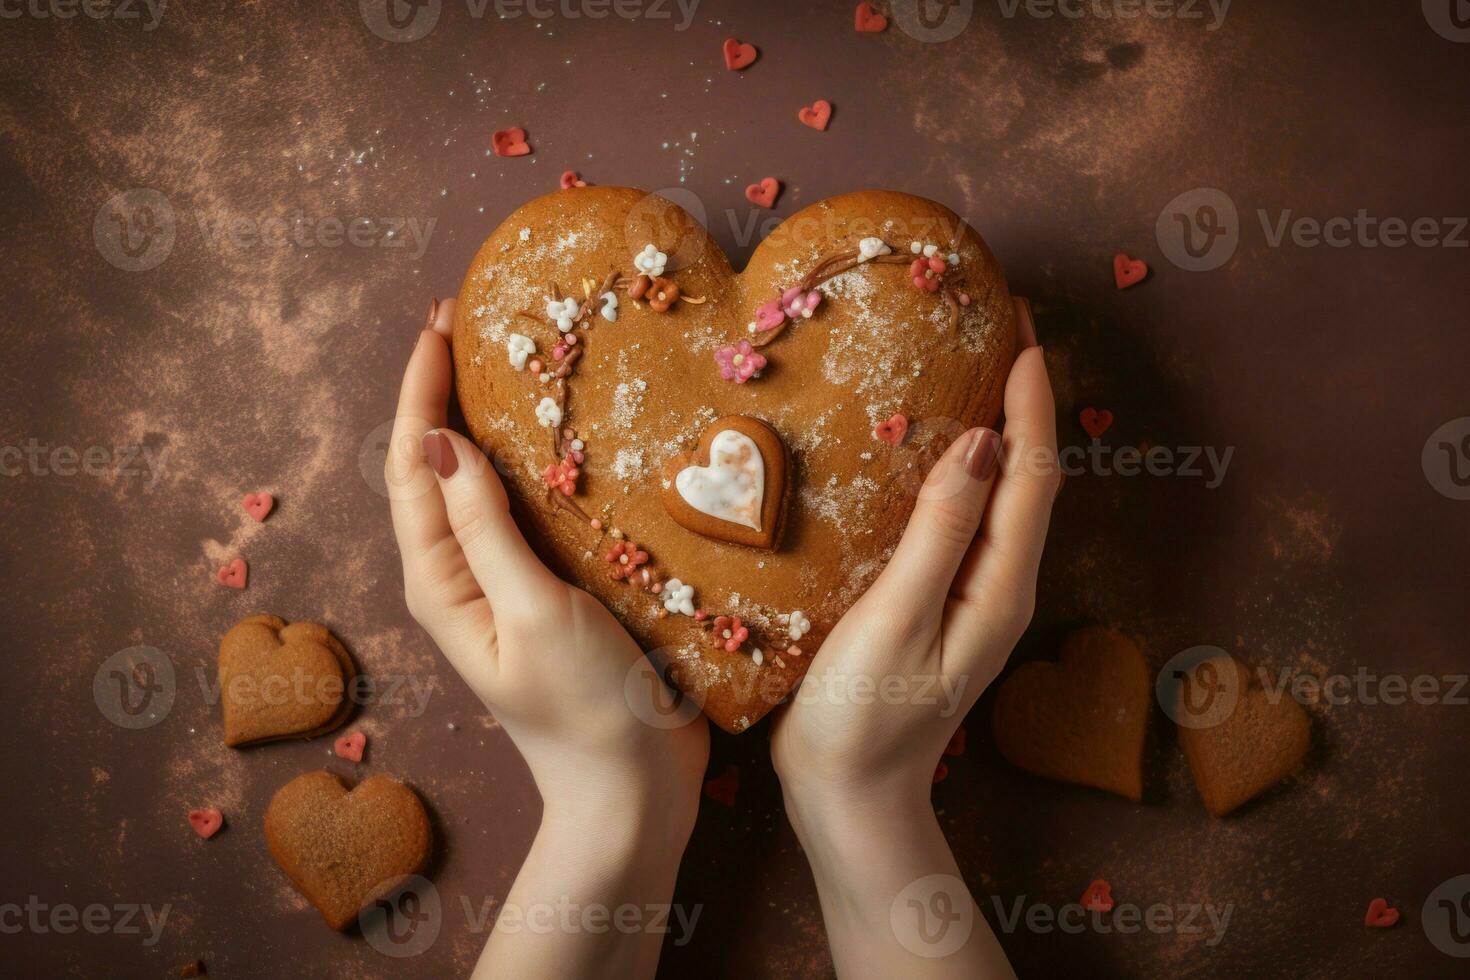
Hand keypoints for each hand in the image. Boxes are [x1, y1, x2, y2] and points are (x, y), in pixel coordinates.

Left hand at [387, 298, 708, 978]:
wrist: (632, 788)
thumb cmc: (584, 708)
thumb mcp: (532, 612)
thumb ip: (486, 530)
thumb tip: (442, 441)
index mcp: (439, 580)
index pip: (413, 466)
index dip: (419, 392)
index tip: (439, 324)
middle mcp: (461, 575)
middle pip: (438, 467)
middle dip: (446, 393)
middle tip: (473, 321)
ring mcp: (506, 583)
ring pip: (485, 485)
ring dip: (491, 421)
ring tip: (512, 359)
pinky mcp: (551, 590)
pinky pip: (531, 511)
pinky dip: (538, 464)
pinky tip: (566, 436)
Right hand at [771, 297, 1053, 977]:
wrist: (848, 798)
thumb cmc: (859, 718)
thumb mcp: (896, 621)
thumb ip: (939, 532)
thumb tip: (979, 441)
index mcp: (1000, 586)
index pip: (1031, 474)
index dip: (1030, 398)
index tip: (1018, 329)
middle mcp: (1001, 584)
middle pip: (1028, 476)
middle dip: (1023, 398)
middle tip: (997, 325)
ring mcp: (974, 596)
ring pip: (1000, 494)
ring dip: (996, 426)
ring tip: (970, 365)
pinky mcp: (941, 601)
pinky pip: (965, 517)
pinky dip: (961, 467)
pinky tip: (928, 446)